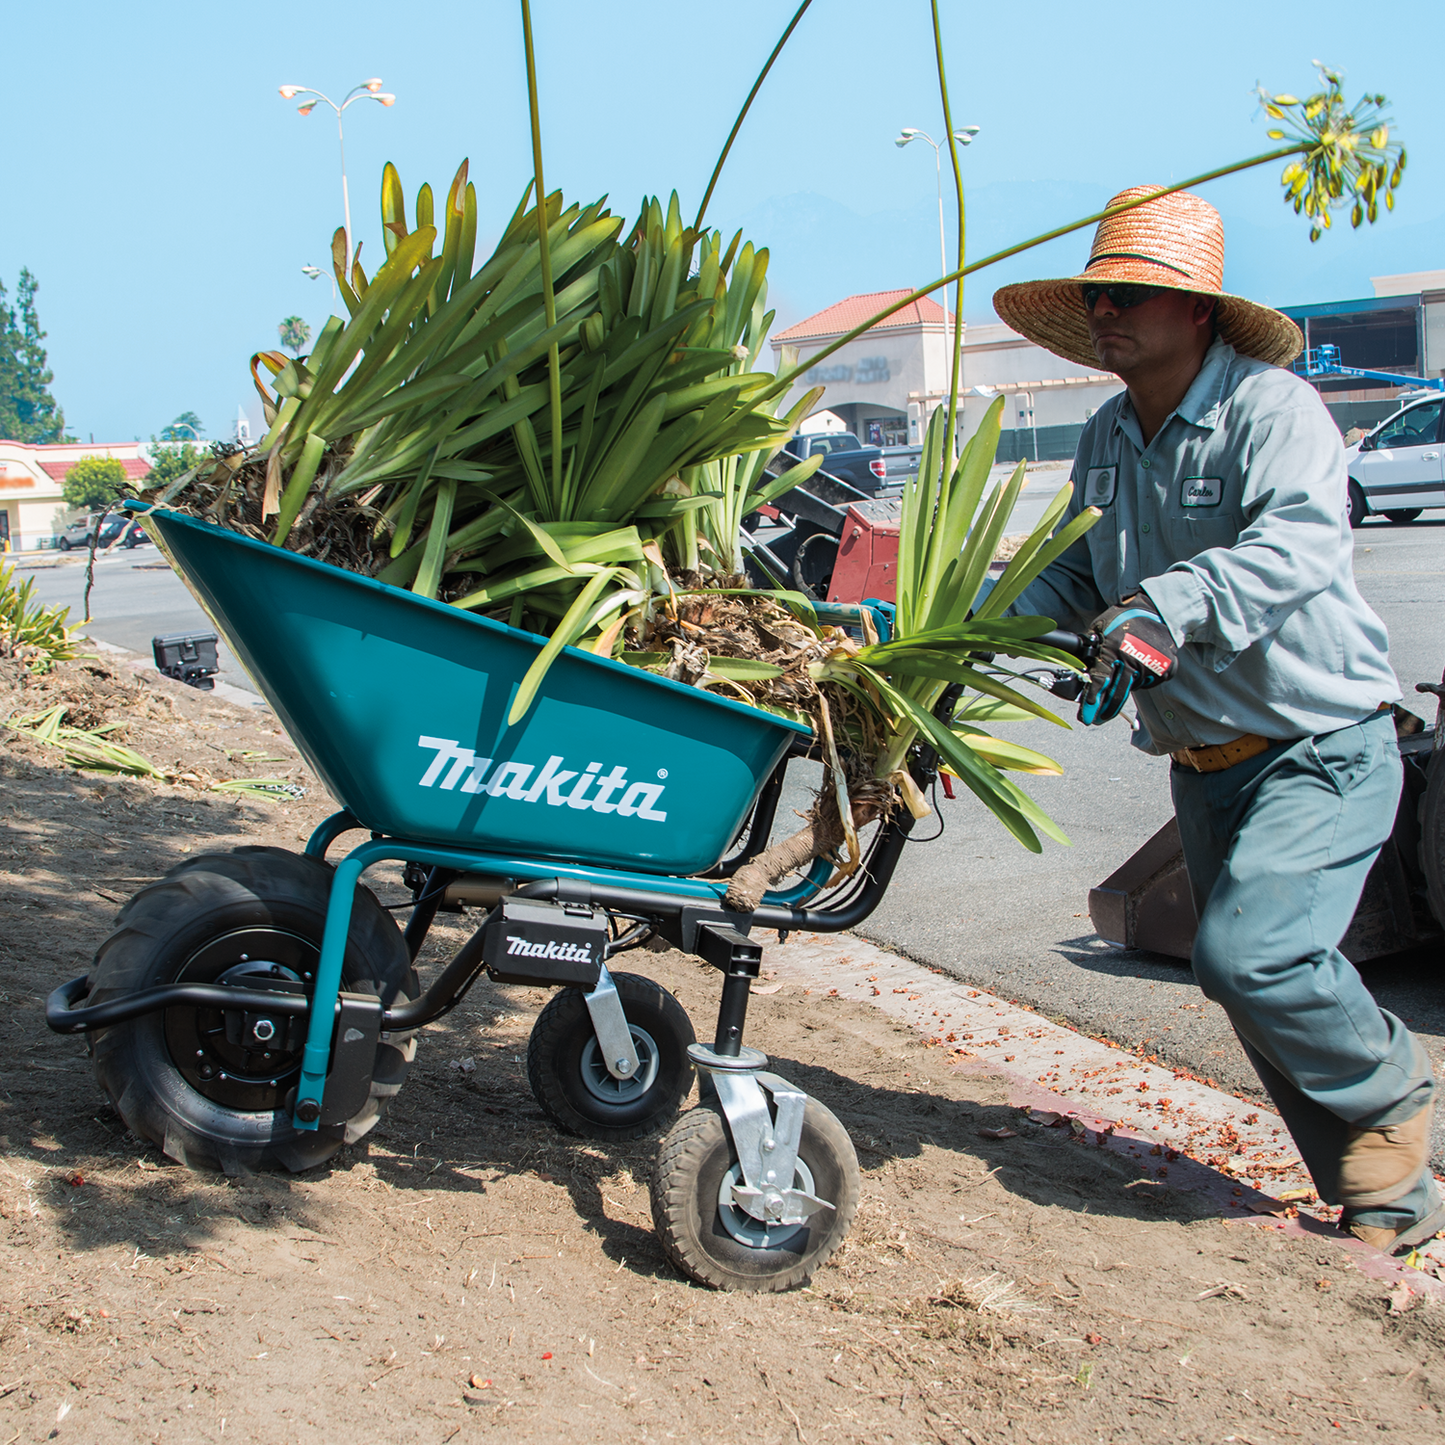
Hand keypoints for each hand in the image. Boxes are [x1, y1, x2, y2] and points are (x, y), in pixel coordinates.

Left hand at [1079, 596, 1177, 724]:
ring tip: (1124, 673)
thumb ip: (1090, 652)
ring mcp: (1151, 666)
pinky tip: (1138, 667)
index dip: (1092, 699)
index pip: (1100, 680)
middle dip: (1104, 709)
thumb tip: (1078, 674)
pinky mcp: (1165, 670)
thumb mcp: (1099, 630)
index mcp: (1113, 648)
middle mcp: (1132, 659)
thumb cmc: (1121, 621)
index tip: (1086, 715)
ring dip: (1123, 688)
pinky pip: (1146, 683)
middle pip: (1116, 693)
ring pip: (1131, 688)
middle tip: (1096, 720)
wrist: (1154, 612)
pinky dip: (1140, 680)